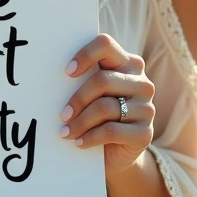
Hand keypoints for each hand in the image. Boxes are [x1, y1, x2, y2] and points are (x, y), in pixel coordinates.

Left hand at [58, 33, 154, 175]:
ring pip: (105, 107)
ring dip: (80, 122)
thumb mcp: (93, 94)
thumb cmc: (99, 115)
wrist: (118, 152)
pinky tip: (79, 142)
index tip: (66, 72)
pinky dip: (90, 137)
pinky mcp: (145, 133)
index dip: (85, 55)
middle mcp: (142, 82)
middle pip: (103, 80)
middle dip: (78, 98)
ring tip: (65, 132)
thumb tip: (50, 77)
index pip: (106, 45)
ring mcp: (146, 108)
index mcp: (128, 64)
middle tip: (62, 115)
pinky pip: (111, 131)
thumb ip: (83, 80)